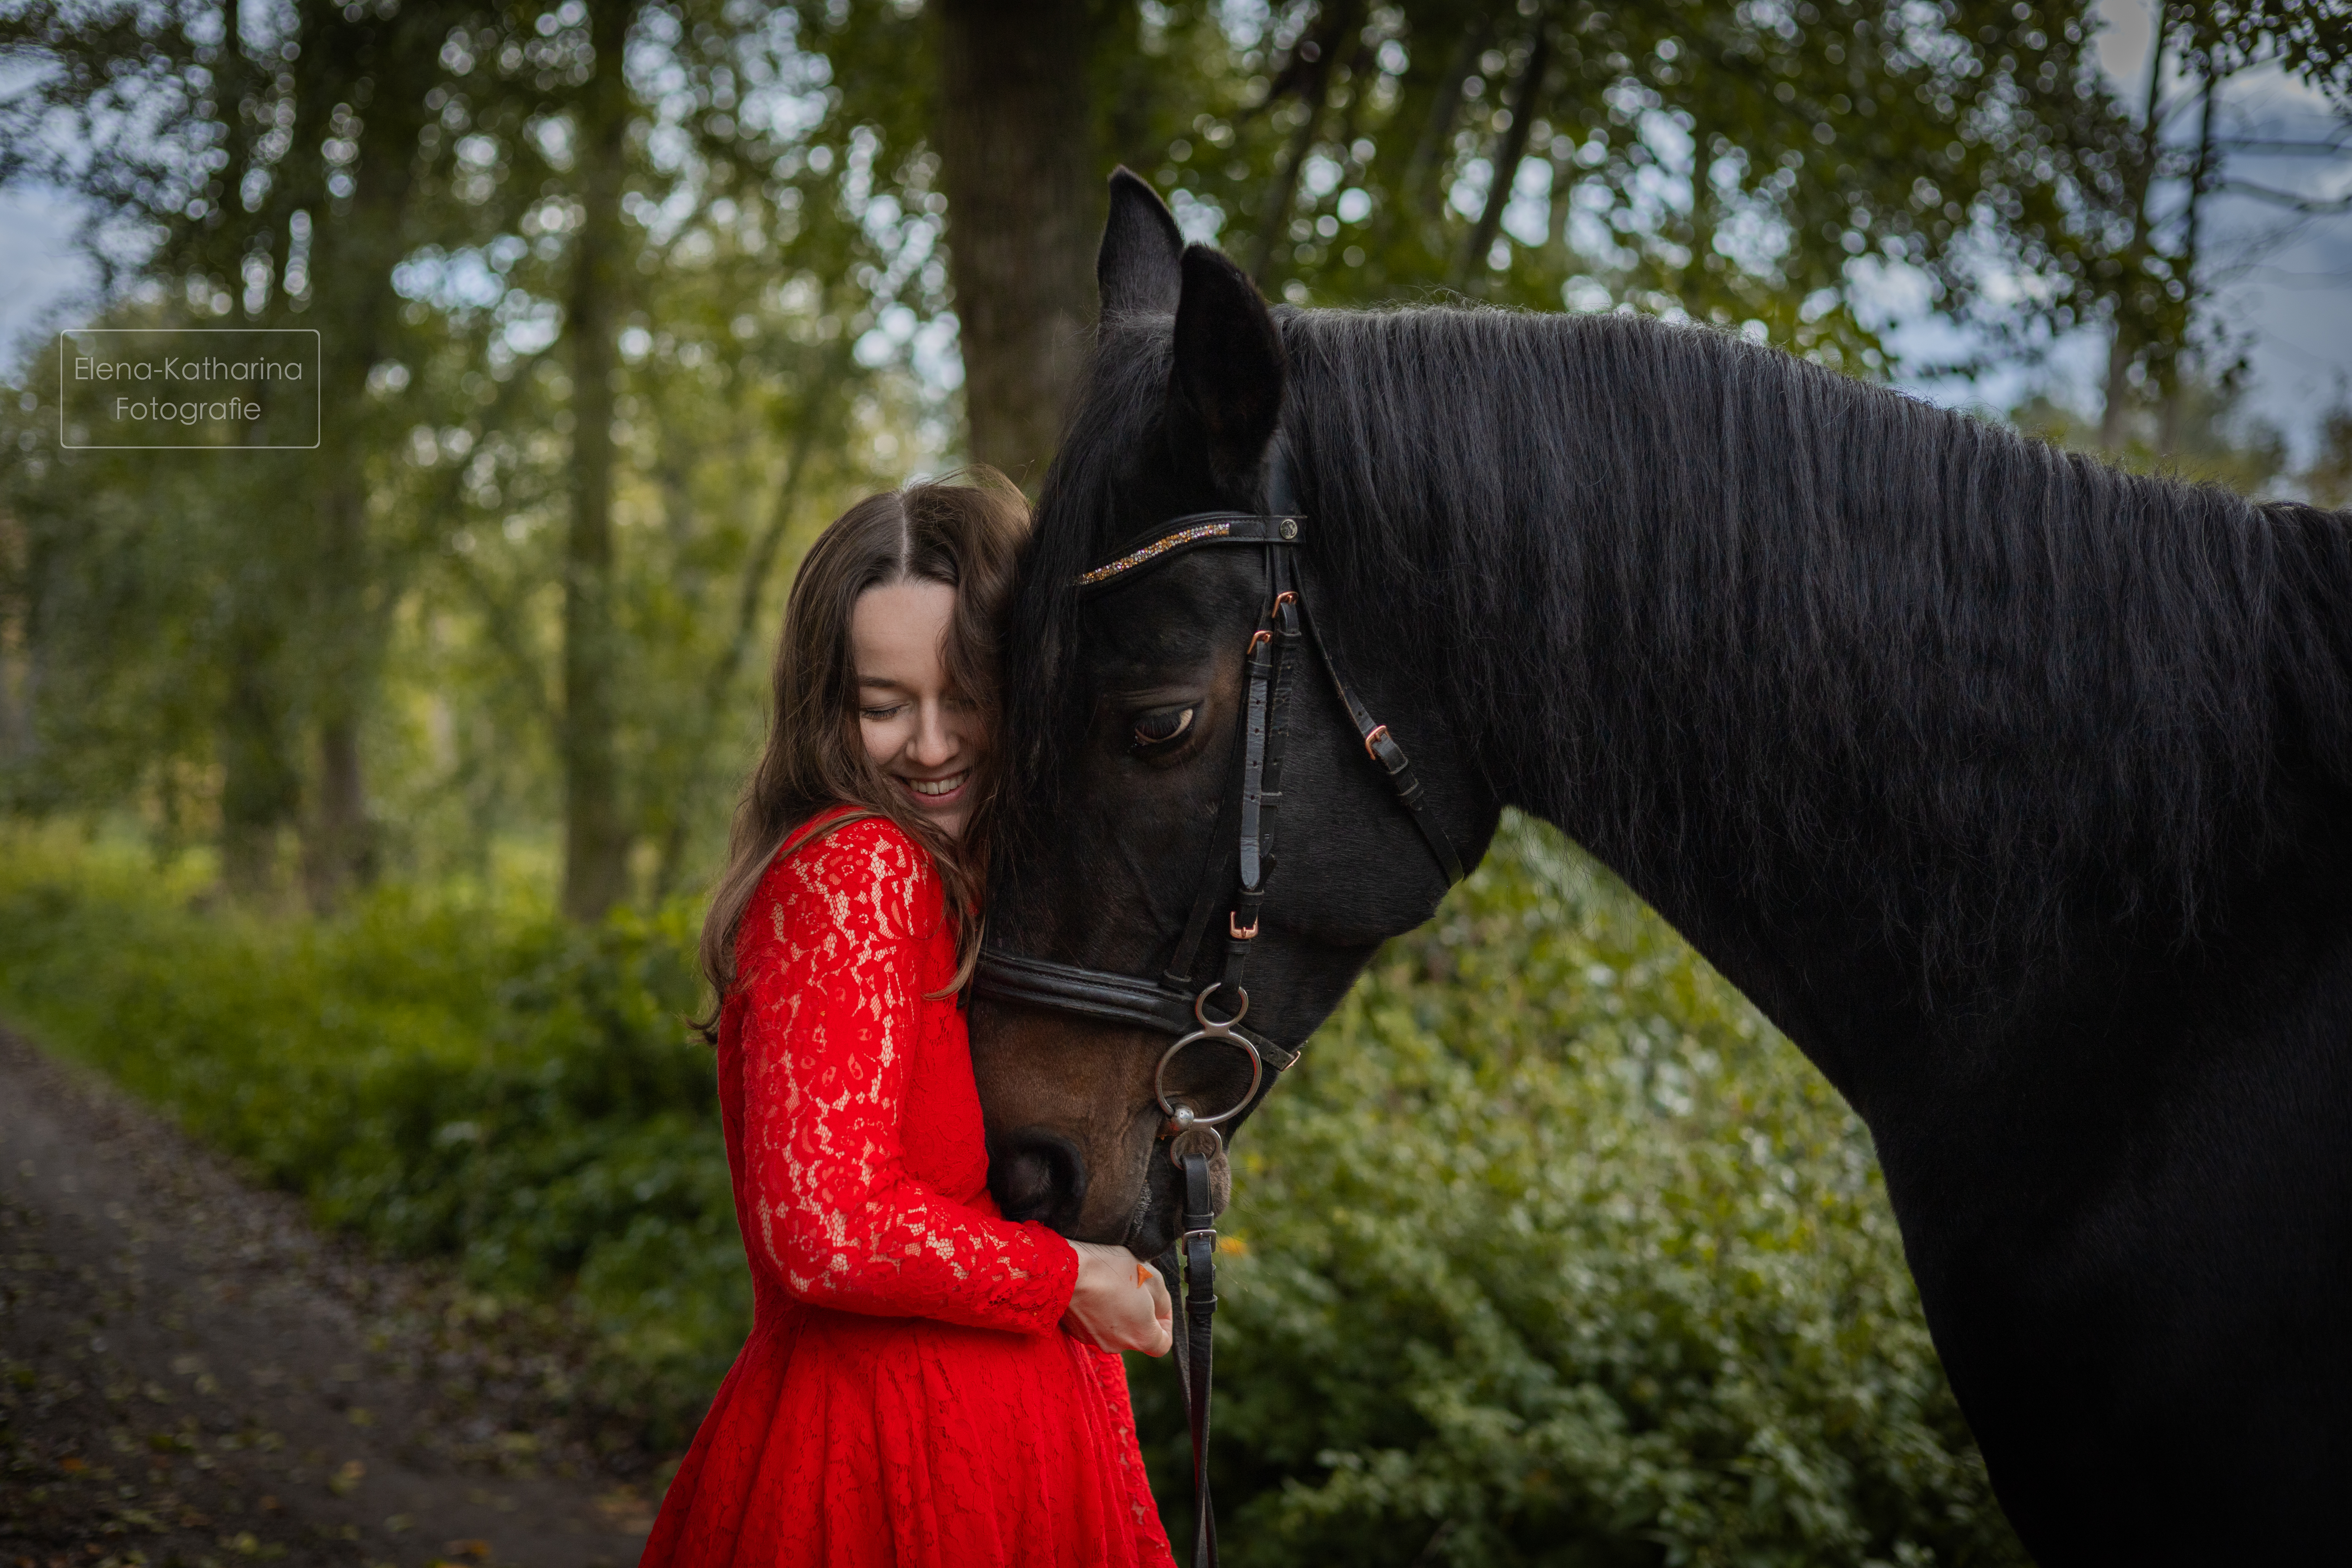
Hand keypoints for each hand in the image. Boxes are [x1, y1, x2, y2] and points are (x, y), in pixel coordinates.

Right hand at [1062, 1240, 1173, 1356]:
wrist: (1066, 1271)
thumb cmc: (1110, 1271)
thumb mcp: (1151, 1277)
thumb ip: (1162, 1301)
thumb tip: (1158, 1311)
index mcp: (1141, 1336)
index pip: (1162, 1344)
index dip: (1165, 1324)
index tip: (1159, 1306)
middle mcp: (1118, 1346)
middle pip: (1137, 1334)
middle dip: (1140, 1313)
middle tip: (1134, 1287)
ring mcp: (1095, 1341)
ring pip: (1115, 1329)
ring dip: (1118, 1312)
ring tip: (1112, 1285)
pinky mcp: (1076, 1333)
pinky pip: (1095, 1325)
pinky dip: (1098, 1312)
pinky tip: (1095, 1291)